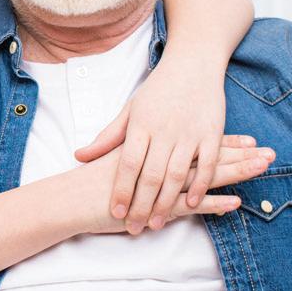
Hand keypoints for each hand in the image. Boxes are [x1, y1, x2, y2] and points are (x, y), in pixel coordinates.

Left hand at [73, 54, 238, 232]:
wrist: (194, 63)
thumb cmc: (159, 88)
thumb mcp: (130, 109)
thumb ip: (108, 137)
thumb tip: (79, 156)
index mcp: (141, 124)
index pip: (128, 164)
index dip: (121, 190)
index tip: (116, 212)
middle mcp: (165, 130)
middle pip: (151, 175)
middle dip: (141, 205)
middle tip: (133, 228)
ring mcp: (190, 132)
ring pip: (177, 175)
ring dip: (167, 202)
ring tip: (156, 223)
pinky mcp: (212, 132)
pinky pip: (207, 164)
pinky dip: (201, 185)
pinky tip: (192, 203)